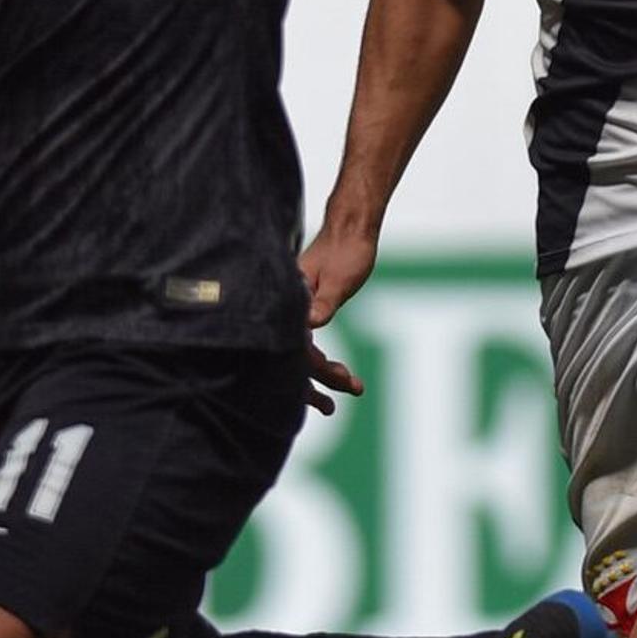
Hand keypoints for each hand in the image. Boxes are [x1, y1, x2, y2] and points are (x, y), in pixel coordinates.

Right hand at [296, 221, 377, 413]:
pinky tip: (333, 370)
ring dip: (319, 375)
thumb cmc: (346, 251)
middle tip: (330, 408)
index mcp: (291, 301)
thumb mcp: (339, 278)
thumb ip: (324, 301)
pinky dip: (317, 359)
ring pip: (297, 351)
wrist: (350, 229)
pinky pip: (303, 342)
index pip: (295, 344)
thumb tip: (312, 324)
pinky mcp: (303, 311)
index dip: (312, 370)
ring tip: (347, 389)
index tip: (338, 383)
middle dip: (311, 384)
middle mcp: (287, 309)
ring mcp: (293, 311)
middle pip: (289, 355)